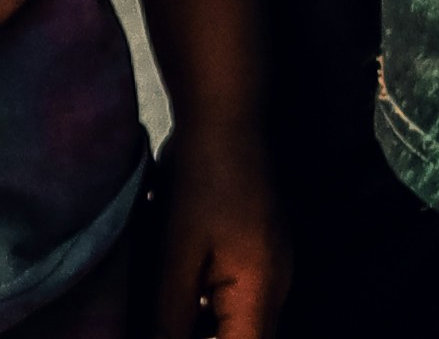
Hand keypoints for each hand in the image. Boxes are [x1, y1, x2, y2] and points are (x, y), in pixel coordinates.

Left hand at [154, 116, 286, 337]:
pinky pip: (239, 299)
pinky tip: (179, 298)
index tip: (168, 336)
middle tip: (160, 324)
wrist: (228, 121)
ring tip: (165, 316)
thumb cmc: (203, 184)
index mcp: (261, 293)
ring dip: (204, 328)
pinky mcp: (263, 255)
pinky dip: (210, 309)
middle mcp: (277, 288)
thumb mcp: (177, 257)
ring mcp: (274, 270)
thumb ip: (172, 318)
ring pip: (240, 323)